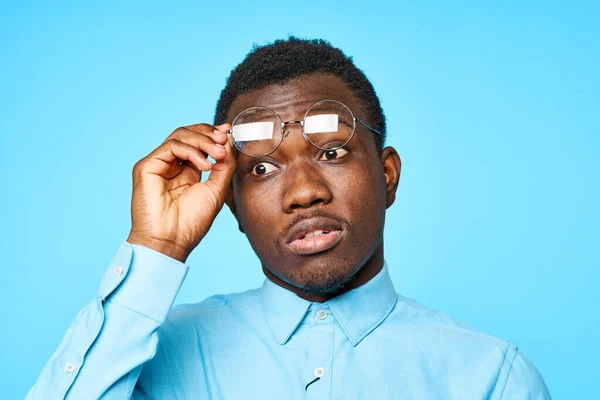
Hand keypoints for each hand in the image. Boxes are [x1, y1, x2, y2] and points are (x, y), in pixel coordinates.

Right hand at [126, 123, 234, 261]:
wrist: (171, 241)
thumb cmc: (191, 222)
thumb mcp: (217, 190)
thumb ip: (224, 166)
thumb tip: (228, 142)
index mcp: (186, 171)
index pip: (198, 142)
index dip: (213, 134)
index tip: (229, 132)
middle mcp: (171, 165)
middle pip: (188, 134)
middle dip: (209, 133)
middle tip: (224, 140)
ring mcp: (159, 164)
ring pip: (180, 136)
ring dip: (203, 141)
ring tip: (218, 154)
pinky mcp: (147, 166)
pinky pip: (171, 146)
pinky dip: (191, 151)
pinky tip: (204, 165)